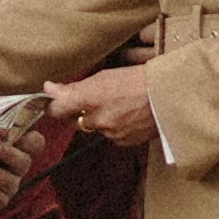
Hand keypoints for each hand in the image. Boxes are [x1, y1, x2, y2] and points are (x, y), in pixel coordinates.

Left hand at [50, 63, 167, 151]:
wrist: (169, 95)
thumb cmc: (138, 80)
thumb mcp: (104, 76)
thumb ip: (73, 87)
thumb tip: (48, 88)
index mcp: (92, 98)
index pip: (57, 109)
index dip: (54, 105)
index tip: (54, 99)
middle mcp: (99, 119)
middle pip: (76, 121)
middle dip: (80, 111)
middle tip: (96, 98)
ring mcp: (111, 133)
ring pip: (95, 129)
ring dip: (100, 120)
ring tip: (119, 104)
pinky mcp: (124, 142)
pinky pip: (110, 136)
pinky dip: (114, 128)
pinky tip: (127, 115)